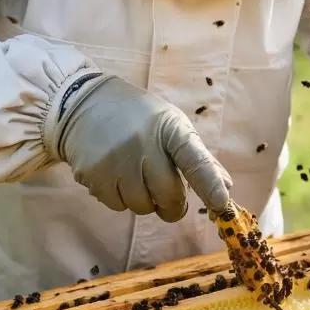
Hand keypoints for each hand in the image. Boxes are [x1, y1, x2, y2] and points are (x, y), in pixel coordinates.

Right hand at [54, 74, 232, 219]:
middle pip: (169, 196)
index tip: (222, 204)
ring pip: (142, 206)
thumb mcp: (172, 126)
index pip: (195, 160)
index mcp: (170, 128)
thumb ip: (198, 158)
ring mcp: (117, 160)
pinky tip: (114, 173)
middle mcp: (144, 143)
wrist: (84, 103)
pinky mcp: (94, 174)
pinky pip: (118, 206)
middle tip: (165, 193)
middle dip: (172, 204)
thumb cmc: (139, 119)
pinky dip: (120, 198)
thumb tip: (226, 188)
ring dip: (144, 200)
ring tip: (133, 173)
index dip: (209, 184)